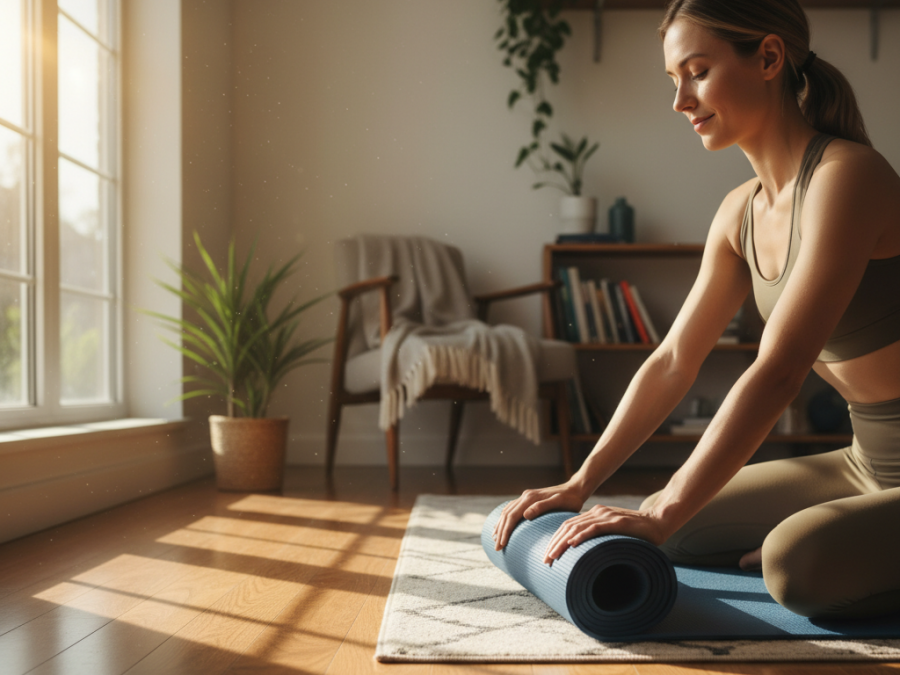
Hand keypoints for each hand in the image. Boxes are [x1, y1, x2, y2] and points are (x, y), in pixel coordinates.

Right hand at [492, 483, 586, 550]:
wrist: (575, 489)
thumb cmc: (569, 499)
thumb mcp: (558, 502)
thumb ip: (541, 507)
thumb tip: (525, 515)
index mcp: (530, 498)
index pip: (512, 516)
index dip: (505, 531)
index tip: (501, 545)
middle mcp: (525, 496)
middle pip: (507, 515)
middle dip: (500, 532)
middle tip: (497, 548)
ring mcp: (526, 497)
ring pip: (507, 511)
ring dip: (500, 525)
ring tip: (495, 538)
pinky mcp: (529, 499)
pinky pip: (512, 509)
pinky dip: (505, 519)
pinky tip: (503, 525)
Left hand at [542, 503, 666, 564]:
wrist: (659, 522)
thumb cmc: (637, 533)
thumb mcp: (613, 535)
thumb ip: (601, 540)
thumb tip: (587, 558)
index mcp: (594, 514)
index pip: (568, 526)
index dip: (555, 540)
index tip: (548, 555)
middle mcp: (597, 512)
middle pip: (567, 527)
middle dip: (554, 544)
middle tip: (546, 560)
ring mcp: (606, 516)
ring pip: (577, 527)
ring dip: (563, 542)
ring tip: (553, 555)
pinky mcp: (616, 522)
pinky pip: (595, 528)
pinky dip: (582, 536)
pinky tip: (573, 544)